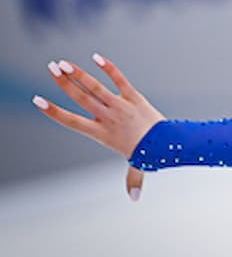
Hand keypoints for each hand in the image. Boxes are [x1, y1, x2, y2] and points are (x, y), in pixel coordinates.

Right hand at [34, 54, 164, 200]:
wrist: (168, 143)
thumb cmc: (150, 154)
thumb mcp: (137, 167)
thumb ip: (133, 181)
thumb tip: (135, 199)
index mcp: (100, 134)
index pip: (71, 121)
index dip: (53, 111)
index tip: (37, 101)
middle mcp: (107, 118)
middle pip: (80, 98)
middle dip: (63, 83)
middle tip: (49, 68)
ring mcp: (120, 106)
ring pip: (95, 87)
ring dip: (78, 74)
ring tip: (63, 62)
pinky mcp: (134, 97)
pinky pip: (120, 80)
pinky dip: (108, 68)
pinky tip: (96, 57)